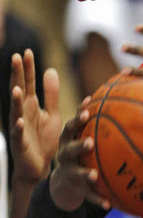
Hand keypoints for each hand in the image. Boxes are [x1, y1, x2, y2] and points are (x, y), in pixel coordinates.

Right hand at [9, 50, 61, 182]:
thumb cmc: (44, 138)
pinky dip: (17, 127)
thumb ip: (51, 94)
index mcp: (30, 105)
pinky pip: (18, 134)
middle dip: (17, 76)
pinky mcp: (20, 143)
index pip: (27, 83)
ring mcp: (19, 127)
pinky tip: (18, 121)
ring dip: (15, 100)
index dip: (27, 68)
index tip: (27, 51)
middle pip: (19, 91)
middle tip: (16, 58)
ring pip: (15, 111)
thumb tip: (51, 69)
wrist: (40, 166)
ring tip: (16, 89)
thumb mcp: (52, 113)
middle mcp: (22, 113)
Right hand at [49, 104, 110, 211]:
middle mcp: (65, 155)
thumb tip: (108, 94)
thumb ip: (92, 119)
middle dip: (79, 146)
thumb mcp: (81, 135)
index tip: (87, 110)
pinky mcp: (77, 188)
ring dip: (85, 174)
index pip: (70, 127)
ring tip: (94, 176)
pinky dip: (98, 199)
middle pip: (69, 150)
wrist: (63, 182)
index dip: (77, 117)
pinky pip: (88, 195)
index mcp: (67, 140)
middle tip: (90, 143)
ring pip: (77, 173)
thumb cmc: (79, 151)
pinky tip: (109, 205)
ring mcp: (70, 172)